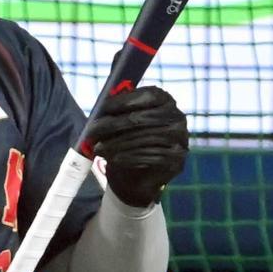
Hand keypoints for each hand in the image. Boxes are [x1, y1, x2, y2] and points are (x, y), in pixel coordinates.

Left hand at [87, 85, 188, 207]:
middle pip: (142, 118)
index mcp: (165, 101)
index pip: (149, 95)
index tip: (102, 108)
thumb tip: (100, 106)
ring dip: (116, 144)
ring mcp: (180, 140)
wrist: (137, 176)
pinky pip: (149, 156)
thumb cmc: (127, 141)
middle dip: (113, 125)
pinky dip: (128, 157)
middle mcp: (177, 117)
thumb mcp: (120, 122)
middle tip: (92, 131)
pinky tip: (113, 159)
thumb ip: (115, 111)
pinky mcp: (176, 160)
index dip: (125, 100)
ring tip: (98, 149)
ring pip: (143, 139)